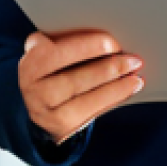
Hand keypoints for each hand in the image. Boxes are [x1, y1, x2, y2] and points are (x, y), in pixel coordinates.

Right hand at [19, 30, 144, 145]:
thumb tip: (108, 39)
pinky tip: (127, 89)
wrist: (34, 103)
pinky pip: (91, 112)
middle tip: (132, 60)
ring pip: (84, 97)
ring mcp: (45, 109)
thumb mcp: (49, 51)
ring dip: (115, 86)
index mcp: (31, 60)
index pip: (57, 52)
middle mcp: (32, 87)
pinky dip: (113, 99)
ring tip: (135, 77)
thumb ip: (67, 42)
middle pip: (74, 78)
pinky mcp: (60, 126)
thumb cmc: (50, 69)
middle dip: (108, 68)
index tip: (112, 43)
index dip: (87, 47)